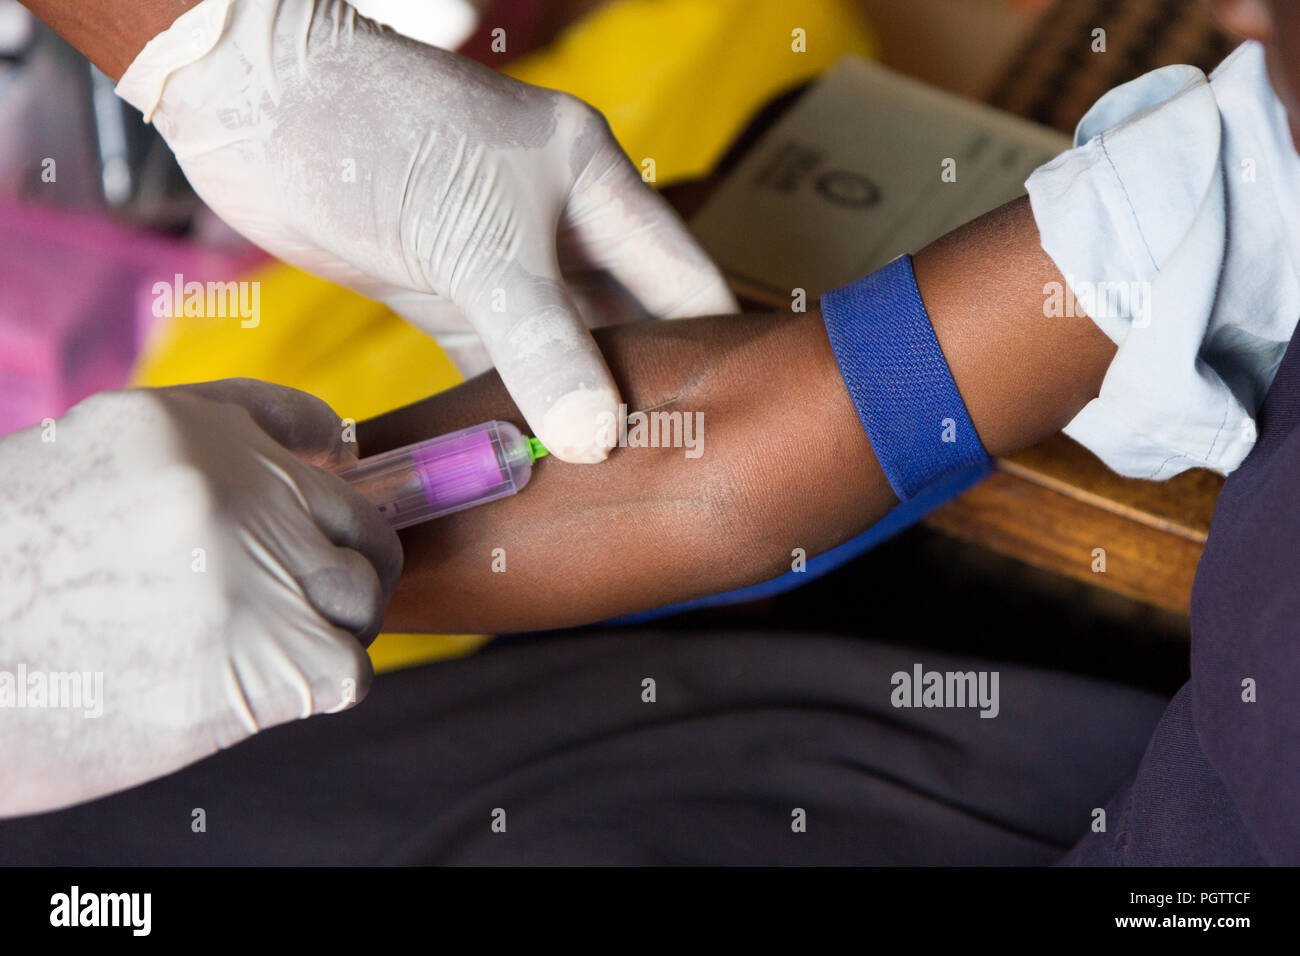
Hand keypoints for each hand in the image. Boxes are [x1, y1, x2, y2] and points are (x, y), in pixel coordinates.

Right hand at [0, 380, 401, 815]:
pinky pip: (347, 667)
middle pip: (353, 516)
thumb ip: (170, 469)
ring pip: (358, 592)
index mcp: (174, 427)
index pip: (299, 423)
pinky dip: (318, 684)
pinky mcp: (268, 654)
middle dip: (336, 562)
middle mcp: (228, 483)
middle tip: (297, 605)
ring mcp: (254, 564)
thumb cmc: (0, 581)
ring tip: (259, 653)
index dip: (320, 472)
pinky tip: (260, 691)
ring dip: (327, 628)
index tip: (319, 504)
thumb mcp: (68, 479)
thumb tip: (291, 467)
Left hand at [115, 0, 737, 461]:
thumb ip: (540, 341)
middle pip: (628, 325)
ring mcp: (502, 263)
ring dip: (574, 411)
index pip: (685, 280)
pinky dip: (509, 409)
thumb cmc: (379, 134)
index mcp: (597, 186)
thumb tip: (597, 440)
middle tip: (668, 480)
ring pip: (561, 352)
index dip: (712, 350)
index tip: (729, 429)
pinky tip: (525, 460)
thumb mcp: (477, 240)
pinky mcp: (446, 291)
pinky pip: (496, 363)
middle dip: (644, 394)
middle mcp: (561, 226)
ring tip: (606, 489)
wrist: (254, 100)